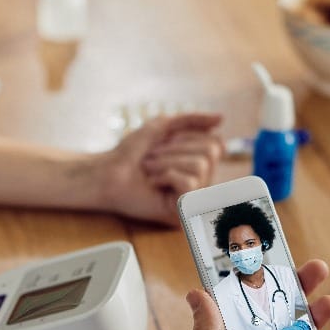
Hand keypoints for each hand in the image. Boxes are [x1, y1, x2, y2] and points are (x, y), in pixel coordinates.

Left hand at [100, 114, 221, 225]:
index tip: (164, 144)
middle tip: (152, 159)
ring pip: (200, 167)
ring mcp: (191, 198)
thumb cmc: (131, 152)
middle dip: (176, 150)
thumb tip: (222, 118)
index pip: (216, 143)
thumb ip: (192, 121)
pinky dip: (167, 176)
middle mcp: (200, 181)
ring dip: (168, 162)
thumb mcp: (163, 127)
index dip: (189, 138)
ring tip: (150, 171)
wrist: (108, 172)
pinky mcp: (181, 211)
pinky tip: (153, 184)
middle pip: (211, 153)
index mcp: (198, 163)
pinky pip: (190, 184)